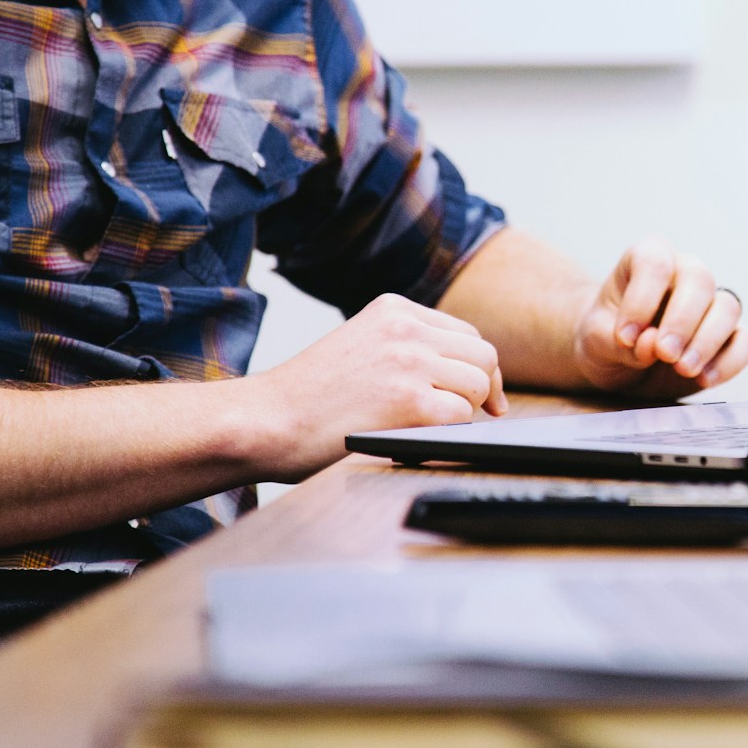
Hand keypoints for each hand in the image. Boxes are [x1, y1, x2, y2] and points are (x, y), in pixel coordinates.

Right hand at [243, 293, 505, 479]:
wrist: (264, 419)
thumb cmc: (308, 396)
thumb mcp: (359, 346)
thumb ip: (405, 348)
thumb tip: (465, 376)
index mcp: (394, 310)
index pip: (466, 333)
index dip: (478, 368)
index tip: (481, 395)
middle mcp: (405, 328)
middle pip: (482, 356)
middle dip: (483, 389)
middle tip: (477, 415)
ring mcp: (409, 362)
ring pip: (478, 385)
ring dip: (465, 412)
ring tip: (432, 426)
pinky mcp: (410, 401)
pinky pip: (462, 416)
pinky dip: (450, 433)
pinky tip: (422, 438)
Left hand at [573, 238, 747, 395]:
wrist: (618, 363)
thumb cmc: (605, 338)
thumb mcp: (594, 340)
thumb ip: (616, 342)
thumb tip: (652, 345)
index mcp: (648, 258)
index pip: (654, 263)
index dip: (642, 300)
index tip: (625, 336)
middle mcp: (685, 272)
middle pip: (700, 281)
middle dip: (683, 321)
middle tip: (665, 354)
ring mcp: (711, 304)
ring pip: (728, 308)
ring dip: (708, 341)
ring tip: (683, 369)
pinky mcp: (727, 337)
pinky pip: (744, 343)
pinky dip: (729, 362)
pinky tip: (704, 379)